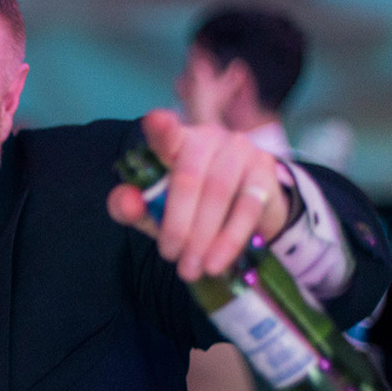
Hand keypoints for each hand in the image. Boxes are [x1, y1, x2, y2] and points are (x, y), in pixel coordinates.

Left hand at [107, 110, 291, 280]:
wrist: (245, 213)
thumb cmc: (190, 207)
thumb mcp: (155, 211)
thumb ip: (131, 206)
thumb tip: (126, 203)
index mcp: (176, 140)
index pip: (166, 133)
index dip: (162, 128)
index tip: (156, 122)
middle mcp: (209, 137)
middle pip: (188, 177)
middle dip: (177, 224)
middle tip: (170, 257)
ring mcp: (240, 150)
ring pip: (218, 193)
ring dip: (202, 236)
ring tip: (191, 268)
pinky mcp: (265, 172)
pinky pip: (247, 207)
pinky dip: (229, 238)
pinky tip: (217, 262)